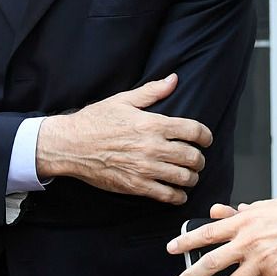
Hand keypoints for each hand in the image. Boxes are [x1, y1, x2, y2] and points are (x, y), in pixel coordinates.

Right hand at [36, 74, 211, 204]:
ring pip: (184, 178)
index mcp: (153, 124)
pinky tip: (177, 192)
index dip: (205, 136)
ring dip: (191, 178)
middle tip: (196, 159)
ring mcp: (145, 169)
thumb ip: (152, 91)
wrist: (71, 145)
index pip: (194, 131)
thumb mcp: (123, 100)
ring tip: (188, 175)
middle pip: (193, 157)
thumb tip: (173, 80)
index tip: (205, 139)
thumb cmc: (95, 120)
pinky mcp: (136, 186)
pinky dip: (178, 195)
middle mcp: (153, 147)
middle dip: (199, 159)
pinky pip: (168, 195)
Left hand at [167, 197, 276, 275]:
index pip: (207, 233)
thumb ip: (239, 212)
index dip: (186, 241)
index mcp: (243, 222)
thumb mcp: (264, 205)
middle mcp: (248, 242)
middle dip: (191, 275)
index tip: (172, 248)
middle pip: (212, 262)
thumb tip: (219, 213)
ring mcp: (262, 261)